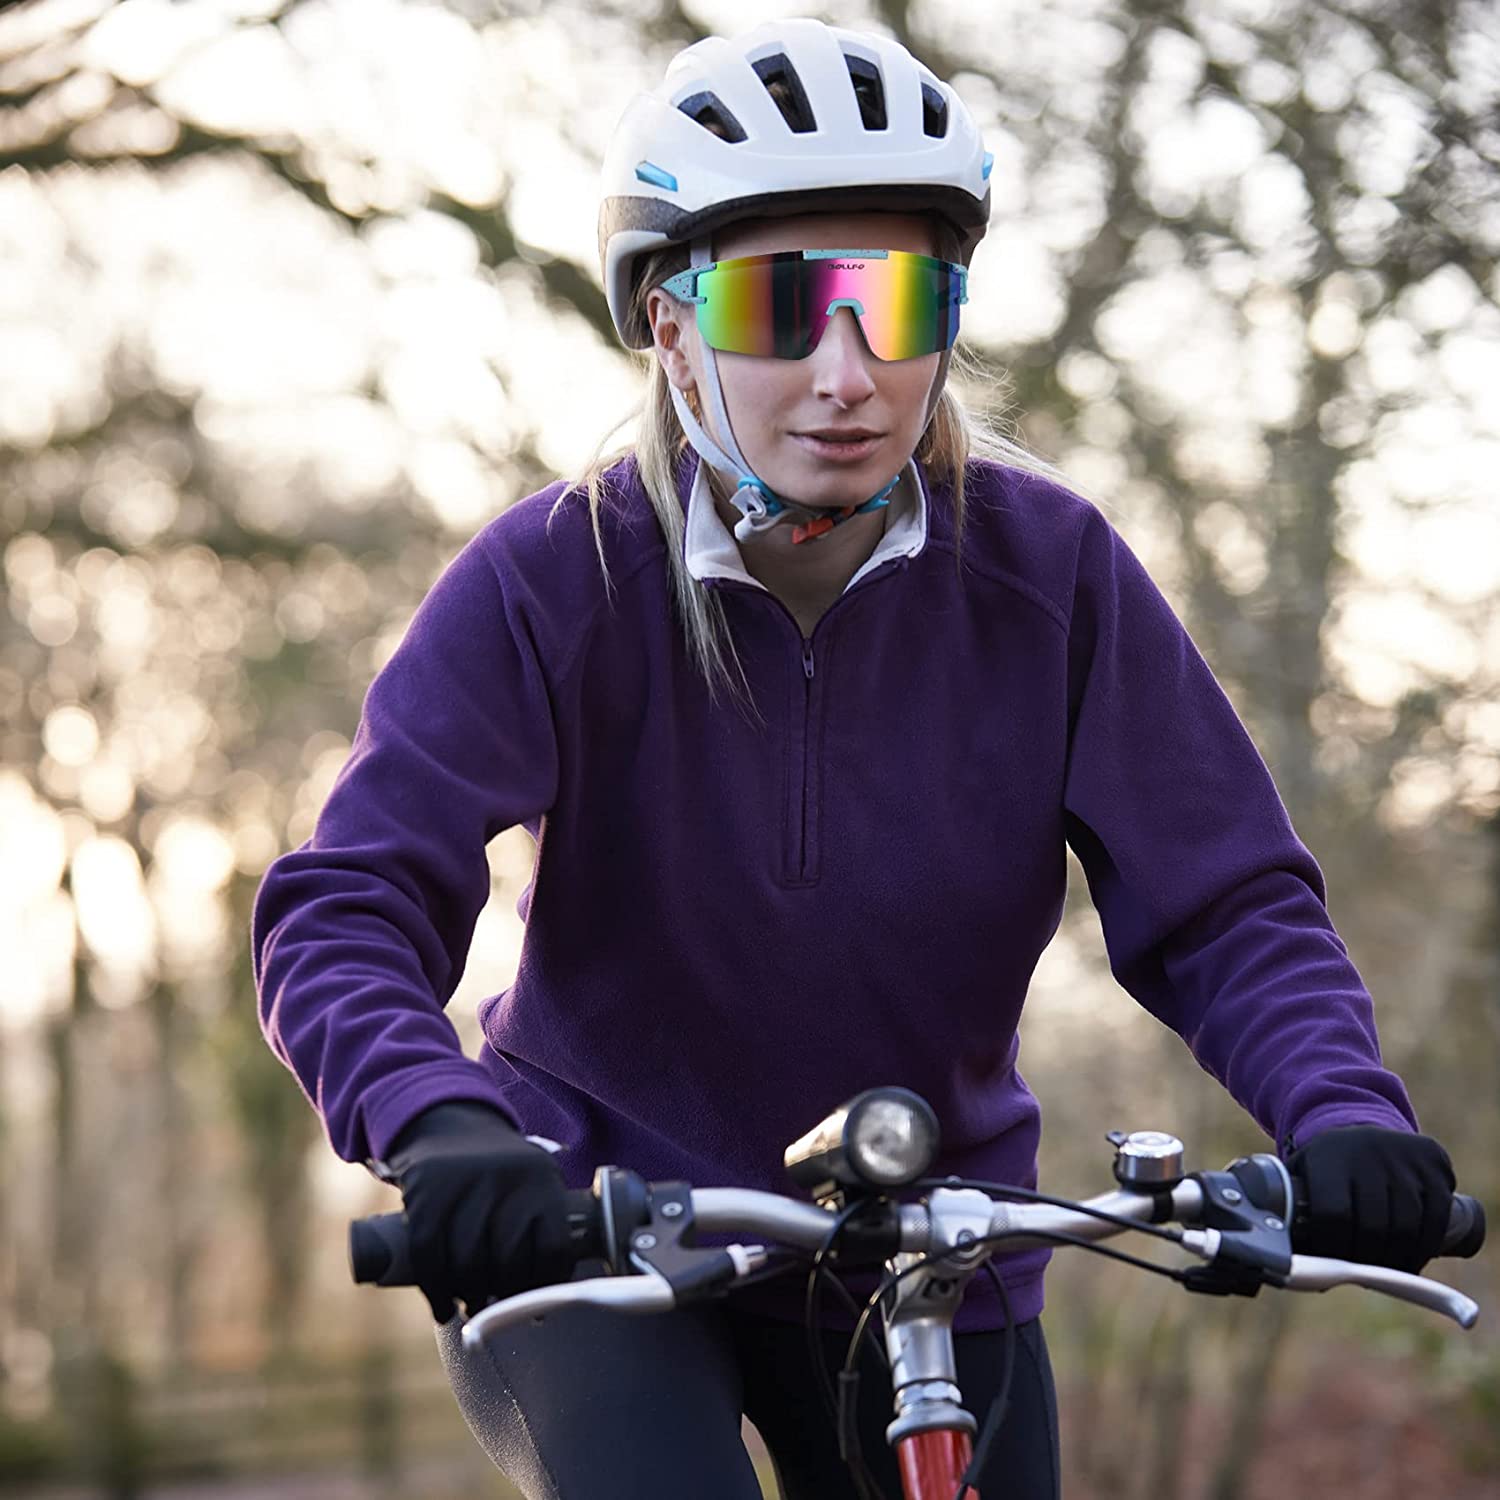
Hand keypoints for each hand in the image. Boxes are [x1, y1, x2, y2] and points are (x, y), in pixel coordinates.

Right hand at [383, 1100, 571, 1321]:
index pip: (554, 1247)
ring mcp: (465, 1181)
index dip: (545, 1285)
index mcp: (542, 1179)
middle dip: (503, 1295)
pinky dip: (435, 1290)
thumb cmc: (496, 1174)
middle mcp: (508, 1177)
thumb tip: (541, 1302)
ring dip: (470, 1298)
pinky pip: (429, 1254)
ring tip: (472, 1306)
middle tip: (497, 1307)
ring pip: (468, 1263)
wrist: (448, 1124)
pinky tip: (442, 1306)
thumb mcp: (530, 1183)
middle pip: (508, 1260)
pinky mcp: (426, 1188)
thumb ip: (538, 1228)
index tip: (536, 1304)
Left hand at [1286, 1125, 1454, 1272]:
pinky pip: (1436, 1219)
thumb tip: (1287, 1264)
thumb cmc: (1325, 1166)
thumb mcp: (1298, 1175)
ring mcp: (1404, 1157)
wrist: (1359, 1122)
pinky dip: (1424, 1248)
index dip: (1334, 1247)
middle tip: (1362, 1272)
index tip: (1332, 1264)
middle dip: (1367, 1259)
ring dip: (1397, 1260)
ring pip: (1408, 1227)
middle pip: (1373, 1226)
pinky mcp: (1434, 1164)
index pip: (1333, 1215)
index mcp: (1327, 1156)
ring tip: (1384, 1270)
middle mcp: (1367, 1151)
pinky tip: (1410, 1260)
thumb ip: (1287, 1212)